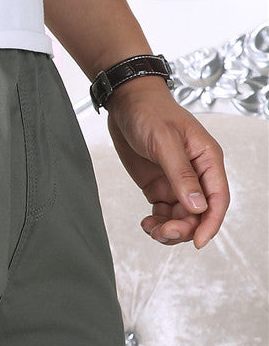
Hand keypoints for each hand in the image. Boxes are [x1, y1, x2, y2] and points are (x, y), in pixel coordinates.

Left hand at [104, 76, 229, 248]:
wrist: (126, 103)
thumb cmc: (149, 113)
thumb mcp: (164, 142)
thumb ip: (180, 175)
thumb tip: (197, 205)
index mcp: (207, 159)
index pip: (218, 198)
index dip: (210, 223)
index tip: (197, 242)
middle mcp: (195, 173)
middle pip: (199, 213)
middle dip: (183, 229)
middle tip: (160, 232)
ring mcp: (176, 181)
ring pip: (181, 217)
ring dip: (168, 229)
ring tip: (149, 227)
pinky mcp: (158, 185)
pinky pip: (163, 212)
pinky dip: (156, 222)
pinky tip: (145, 222)